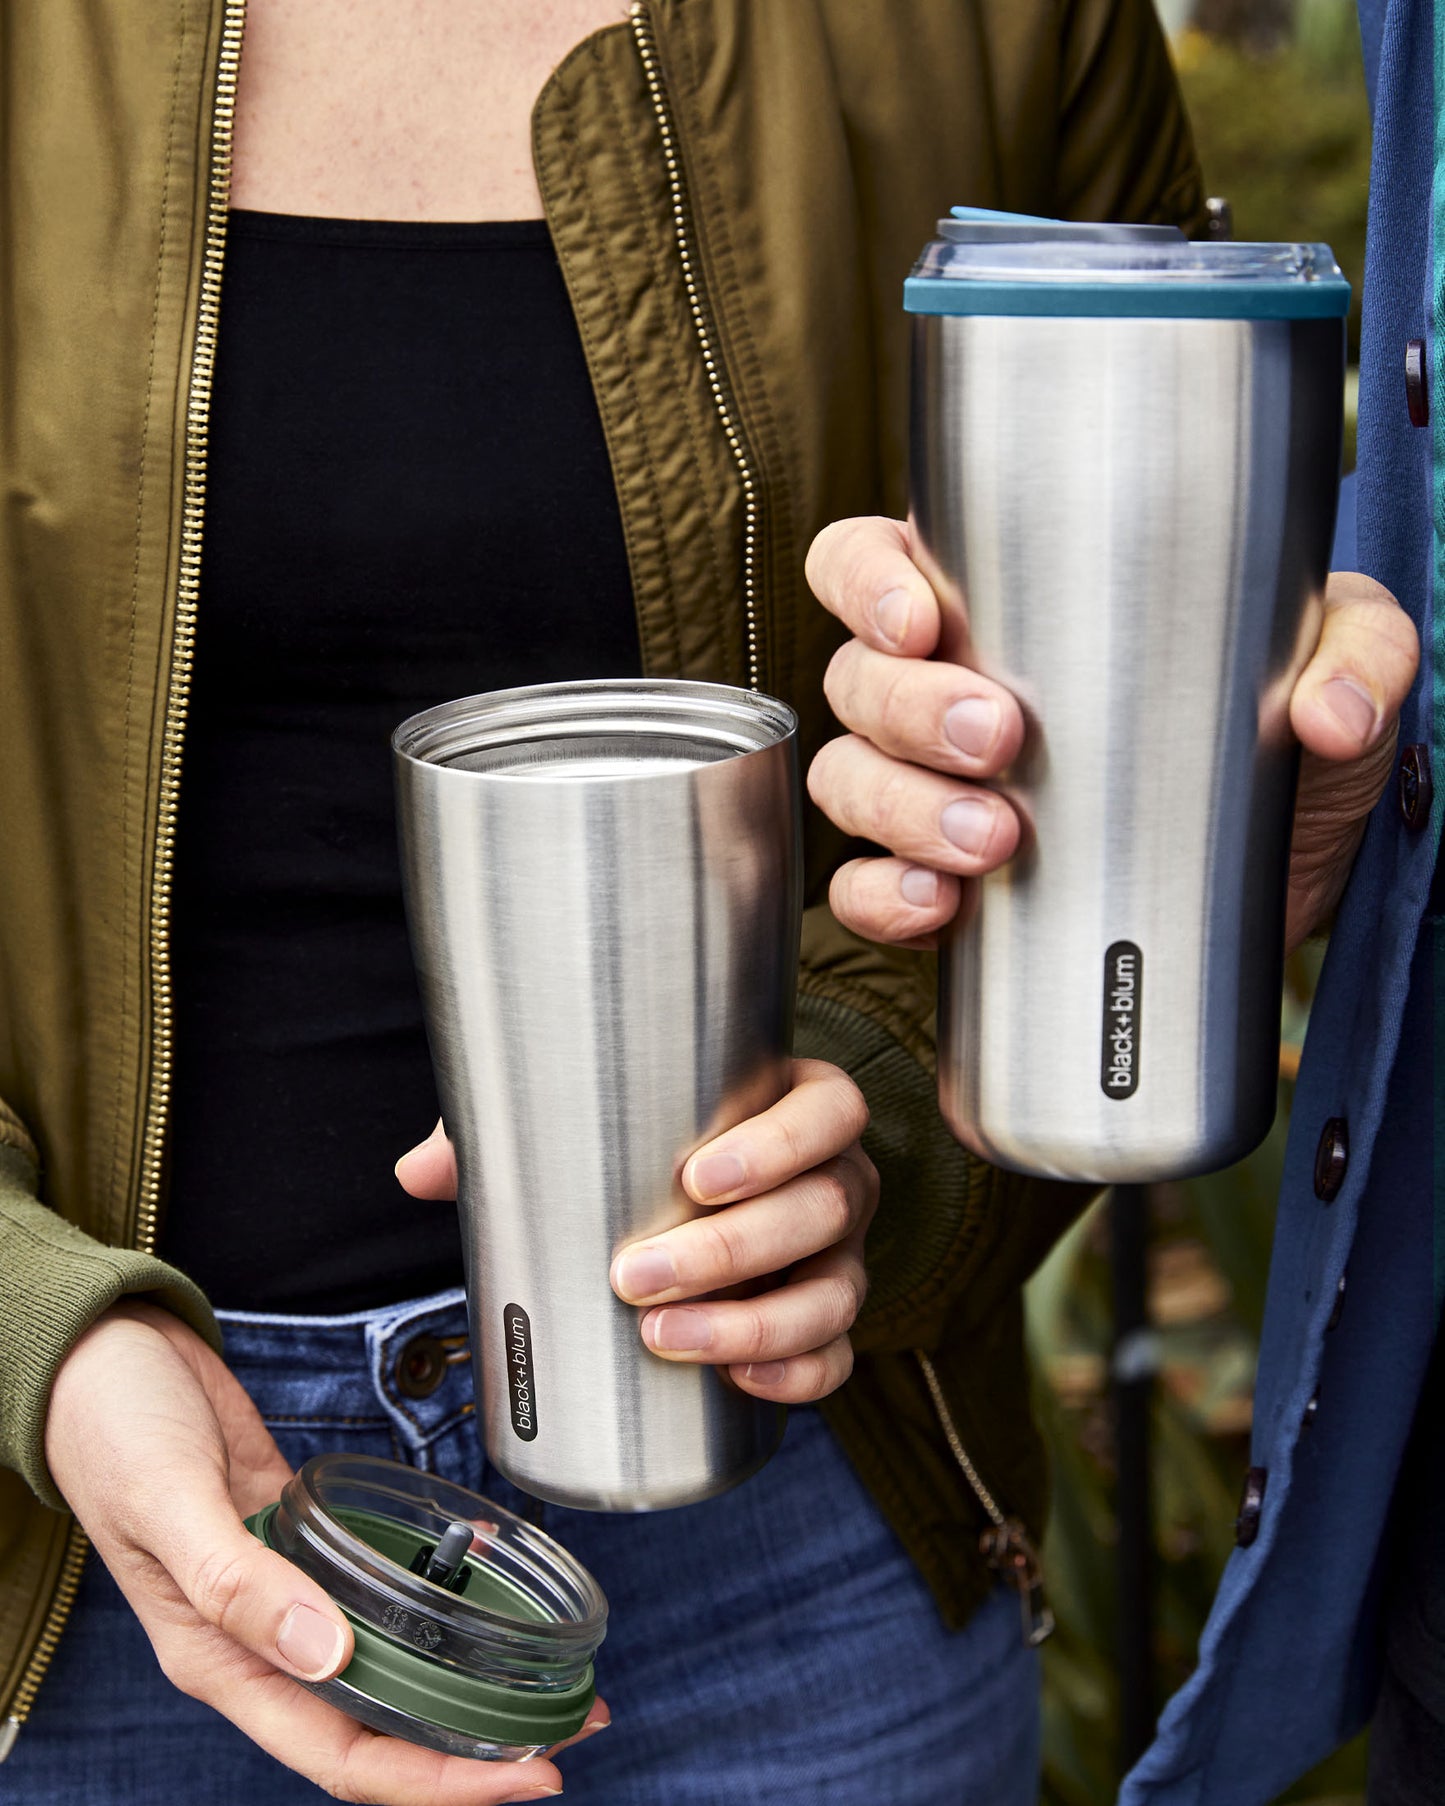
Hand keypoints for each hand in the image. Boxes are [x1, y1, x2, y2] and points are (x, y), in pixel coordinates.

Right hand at [46, 1302, 604, 1803]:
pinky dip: (429, 1598)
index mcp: (219, 1658)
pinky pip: (375, 1590)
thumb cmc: (112, 1428)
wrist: (100, 1358)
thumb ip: (238, 1580)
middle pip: (377, 1727)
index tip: (518, 1776)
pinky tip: (481, 1583)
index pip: (341, 1756)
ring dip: (459, 1684)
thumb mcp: (167, 1501)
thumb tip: (326, 1652)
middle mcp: (259, 1642)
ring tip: (545, 1685)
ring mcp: (285, 1593)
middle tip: (563, 1738)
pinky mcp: (303, 1541)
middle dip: (469, 1750)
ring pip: (383, 1665)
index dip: (433, 1782)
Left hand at [397, 1059, 876, 1403]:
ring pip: (833, 1292)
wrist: (699, 1189)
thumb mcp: (589, 1114)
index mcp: (798, 1104)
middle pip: (823, 1207)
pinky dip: (797, 1375)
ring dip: (754, 1322)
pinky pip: (836, 1356)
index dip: (779, 1143)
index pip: (829, 1109)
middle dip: (732, 1250)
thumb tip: (418, 1173)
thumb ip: (513, 1128)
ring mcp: (839, 1254)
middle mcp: (835, 1177)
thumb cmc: (649, 1140)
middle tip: (636, 1276)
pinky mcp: (828, 1321)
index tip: (694, 1176)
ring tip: (665, 1340)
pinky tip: (740, 1381)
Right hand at [804, 518, 1418, 954]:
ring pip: (848, 781)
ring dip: (904, 807)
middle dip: (911, 708)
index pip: (869, 561)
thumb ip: (1361, 648)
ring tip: (997, 838)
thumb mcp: (1340, 661)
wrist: (1269, 886)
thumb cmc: (1277, 744)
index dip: (866, 581)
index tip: (923, 621)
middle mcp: (940, 688)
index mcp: (1002, 601)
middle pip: (857, 679)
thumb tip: (1328, 711)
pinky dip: (884, 899)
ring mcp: (927, 790)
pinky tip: (942, 906)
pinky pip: (861, 891)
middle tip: (1001, 736)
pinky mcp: (939, 884)